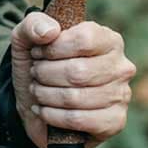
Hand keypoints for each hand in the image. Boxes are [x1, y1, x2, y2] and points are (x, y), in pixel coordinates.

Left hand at [9, 12, 134, 147]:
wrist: (34, 101)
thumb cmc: (38, 65)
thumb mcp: (27, 38)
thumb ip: (33, 25)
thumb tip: (50, 31)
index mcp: (108, 39)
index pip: (84, 40)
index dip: (54, 48)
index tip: (37, 53)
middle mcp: (121, 66)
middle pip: (78, 72)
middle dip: (45, 74)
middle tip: (35, 74)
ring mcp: (121, 96)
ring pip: (75, 98)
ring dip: (45, 95)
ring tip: (37, 90)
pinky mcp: (114, 122)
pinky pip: (78, 120)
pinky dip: (52, 115)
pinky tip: (43, 110)